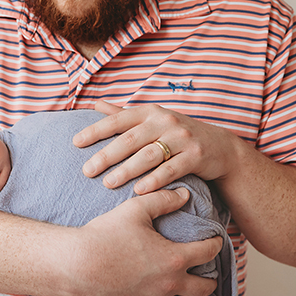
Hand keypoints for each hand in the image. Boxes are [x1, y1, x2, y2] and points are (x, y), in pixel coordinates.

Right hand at [71, 188, 221, 295]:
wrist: (77, 263)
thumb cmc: (106, 233)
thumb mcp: (137, 208)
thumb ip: (164, 199)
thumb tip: (184, 195)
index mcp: (175, 258)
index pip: (209, 252)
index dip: (216, 243)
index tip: (215, 238)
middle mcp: (169, 284)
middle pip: (206, 288)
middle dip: (211, 277)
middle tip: (208, 268)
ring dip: (190, 295)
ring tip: (187, 284)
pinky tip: (158, 290)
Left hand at [74, 100, 239, 194]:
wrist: (220, 148)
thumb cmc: (177, 134)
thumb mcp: (152, 120)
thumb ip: (123, 115)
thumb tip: (94, 105)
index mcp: (150, 112)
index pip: (118, 120)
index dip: (96, 130)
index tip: (75, 143)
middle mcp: (165, 121)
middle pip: (130, 139)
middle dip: (106, 155)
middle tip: (87, 170)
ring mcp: (182, 138)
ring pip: (149, 155)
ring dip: (127, 170)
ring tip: (108, 183)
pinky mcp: (196, 156)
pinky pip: (172, 169)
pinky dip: (154, 180)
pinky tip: (138, 191)